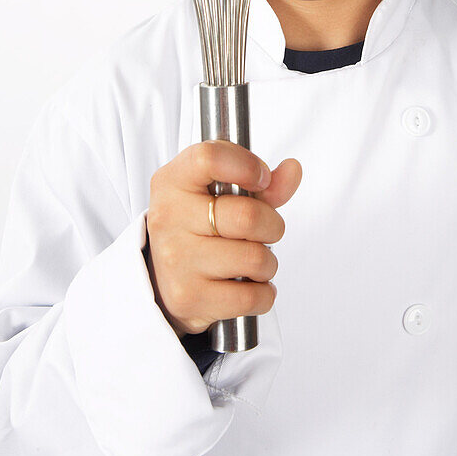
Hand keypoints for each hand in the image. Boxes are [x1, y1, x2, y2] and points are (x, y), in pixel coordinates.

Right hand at [145, 140, 301, 336]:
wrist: (163, 279)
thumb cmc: (199, 226)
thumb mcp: (221, 194)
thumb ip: (262, 182)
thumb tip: (293, 170)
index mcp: (173, 181)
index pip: (209, 158)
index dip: (247, 166)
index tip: (262, 178)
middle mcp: (169, 218)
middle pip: (247, 216)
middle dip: (272, 225)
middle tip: (265, 230)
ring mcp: (176, 260)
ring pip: (255, 258)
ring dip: (267, 263)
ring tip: (253, 261)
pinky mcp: (189, 297)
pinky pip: (251, 297)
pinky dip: (264, 293)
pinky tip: (249, 285)